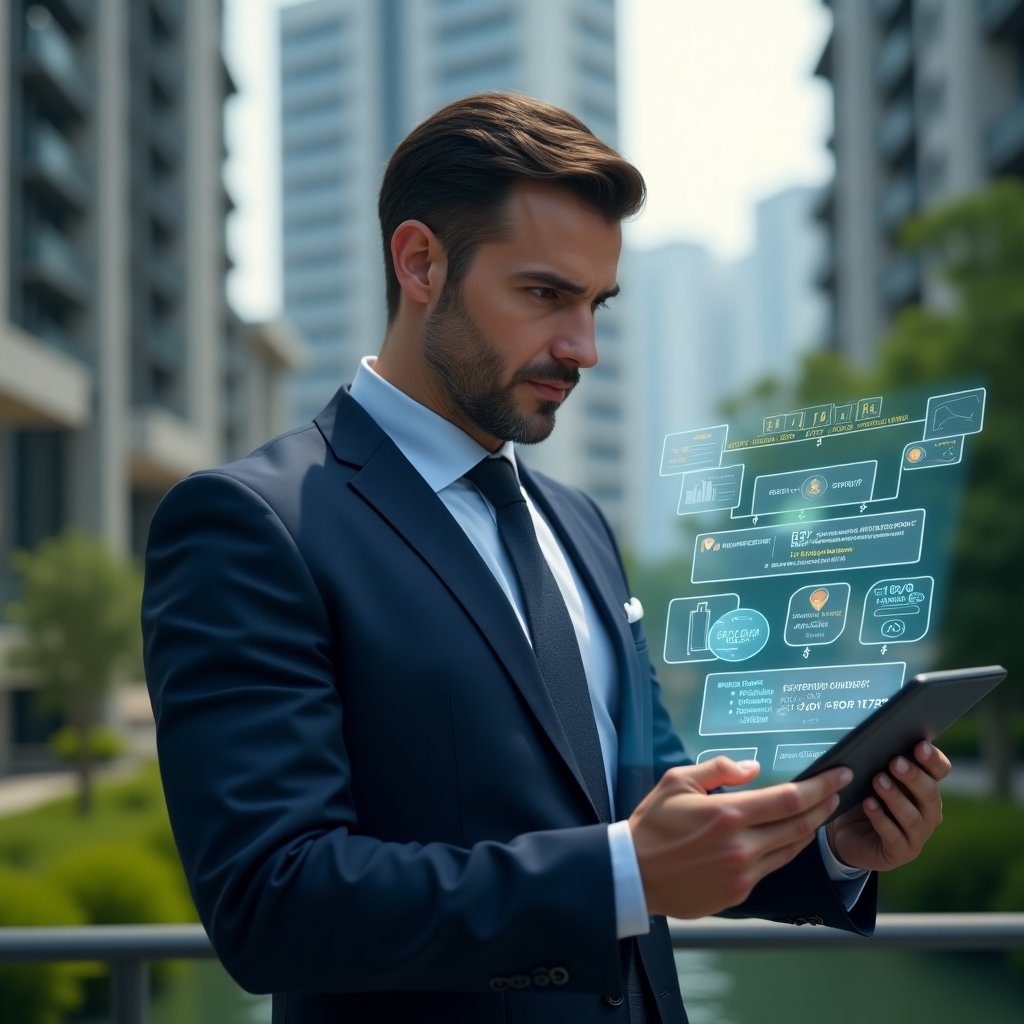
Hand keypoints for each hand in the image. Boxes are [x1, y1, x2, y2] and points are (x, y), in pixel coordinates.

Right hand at [629, 757, 851, 918]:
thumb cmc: (652, 824)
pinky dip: (786, 848)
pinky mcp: (739, 892)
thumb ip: (719, 770)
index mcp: (728, 814)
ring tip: (820, 811)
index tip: (840, 774)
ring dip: (811, 828)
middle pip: (801, 824)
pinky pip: (773, 866)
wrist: (633, 874)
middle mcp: (742, 846)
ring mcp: (743, 873)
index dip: (821, 786)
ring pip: (792, 848)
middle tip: (838, 790)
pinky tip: (787, 836)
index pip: (790, 798)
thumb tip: (754, 767)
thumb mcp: (677, 781)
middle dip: (825, 805)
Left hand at [827, 740, 950, 871]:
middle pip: (929, 793)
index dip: (932, 759)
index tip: (919, 745)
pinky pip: (894, 836)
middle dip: (913, 776)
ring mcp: (918, 834)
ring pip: (913, 816)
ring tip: (878, 780)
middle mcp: (929, 811)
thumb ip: (880, 759)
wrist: (847, 831)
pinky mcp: (901, 852)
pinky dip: (881, 819)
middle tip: (895, 762)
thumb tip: (876, 737)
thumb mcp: (871, 774)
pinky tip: (868, 804)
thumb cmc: (864, 795)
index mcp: (926, 786)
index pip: (940, 770)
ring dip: (895, 797)